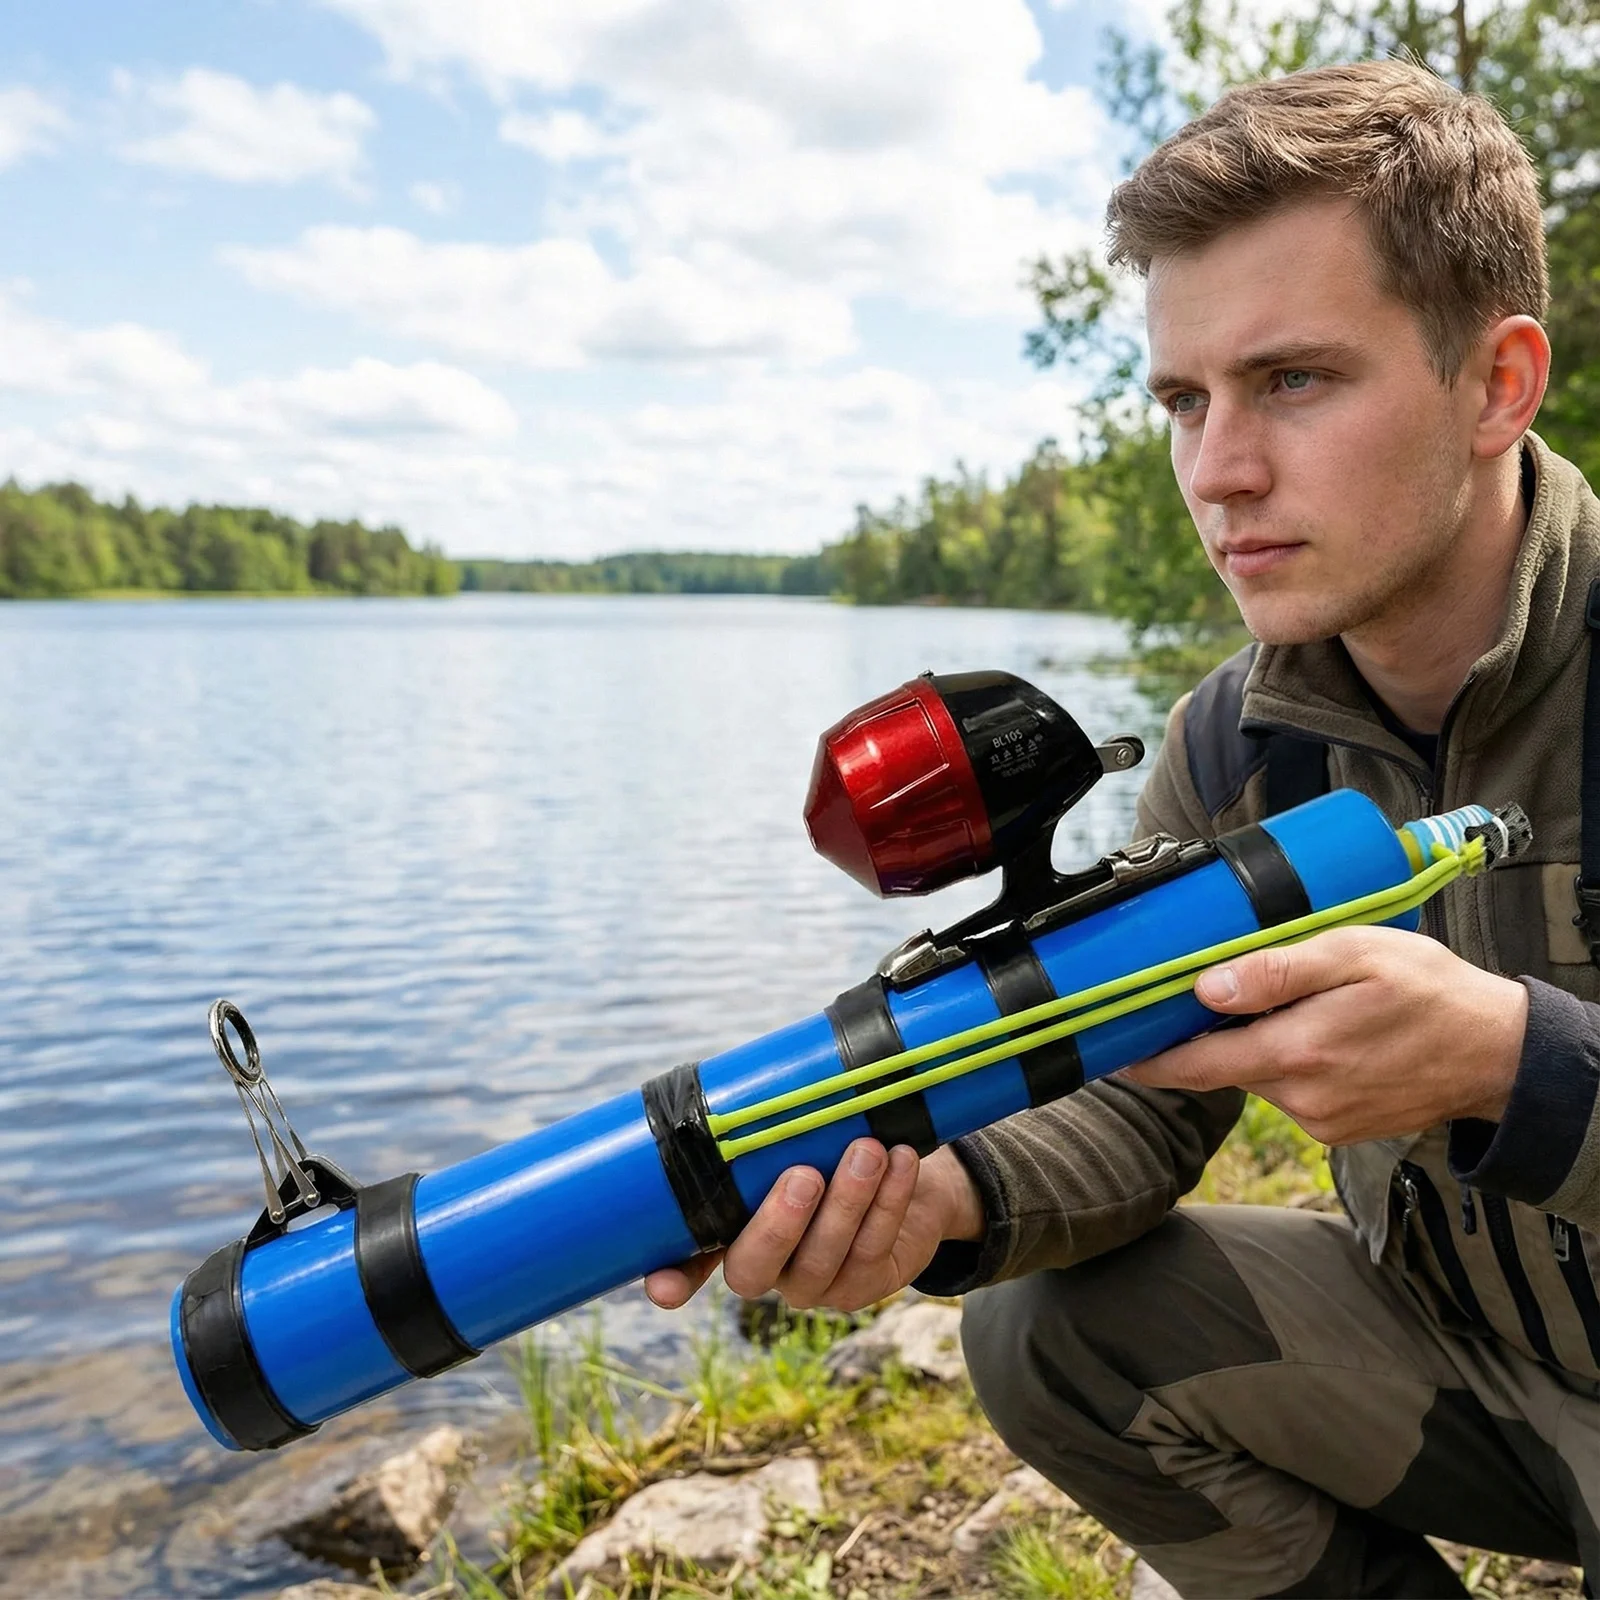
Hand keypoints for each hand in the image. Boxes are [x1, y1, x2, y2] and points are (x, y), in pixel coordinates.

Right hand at [644, 1140, 983, 1313]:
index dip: (673, 1279)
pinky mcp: (866, 1285)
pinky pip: (874, 1248)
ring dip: (849, 1202)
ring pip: (824, 1259)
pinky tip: (900, 1161)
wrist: (901, 1167)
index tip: (661, 1288)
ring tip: (868, 1151)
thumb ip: (765, 1125)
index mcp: (732, 1232)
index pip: (688, 1266)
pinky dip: (891, 1201)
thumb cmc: (831, 1143)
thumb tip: (745, 1079)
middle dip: (779, 1225)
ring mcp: (816, 1284)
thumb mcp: (794, 1133)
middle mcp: (767, 1268)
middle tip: (804, 1175)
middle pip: (755, 1269)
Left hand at [1120, 925, 1527, 1144]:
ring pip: (1257, 1076)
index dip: (1147, 1060)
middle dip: (1208, 1034)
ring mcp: (1321, 1120)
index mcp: (1298, 1053)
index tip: (1109, 1051)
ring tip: (1295, 1003)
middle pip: (1223, 1066)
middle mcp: (1303, 1097)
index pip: (1195, 1065)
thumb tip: (1208, 986)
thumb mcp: (1354, 955)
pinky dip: (1288, 1061)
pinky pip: (1290, 1091)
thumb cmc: (1430, 991)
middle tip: (1203, 993)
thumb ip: (1278, 971)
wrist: (1499, 1053)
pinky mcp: (1337, 1129)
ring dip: (1256, 1044)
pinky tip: (1322, 1032)